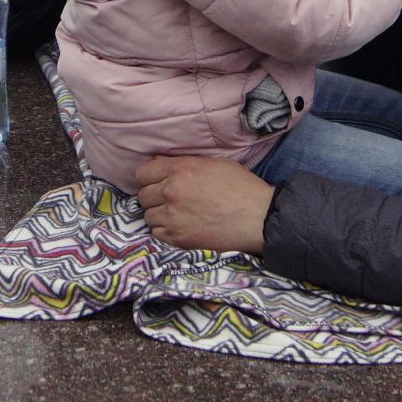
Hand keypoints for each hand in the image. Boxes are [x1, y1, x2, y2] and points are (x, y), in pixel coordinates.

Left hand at [135, 156, 272, 253]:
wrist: (258, 218)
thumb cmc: (242, 188)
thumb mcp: (214, 164)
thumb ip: (183, 163)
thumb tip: (159, 162)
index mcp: (179, 169)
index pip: (142, 173)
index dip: (149, 178)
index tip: (157, 183)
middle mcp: (170, 191)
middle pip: (143, 196)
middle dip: (153, 197)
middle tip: (169, 201)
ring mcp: (172, 216)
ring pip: (148, 216)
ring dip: (159, 215)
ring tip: (177, 216)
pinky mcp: (177, 238)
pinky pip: (156, 234)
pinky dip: (165, 231)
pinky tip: (180, 228)